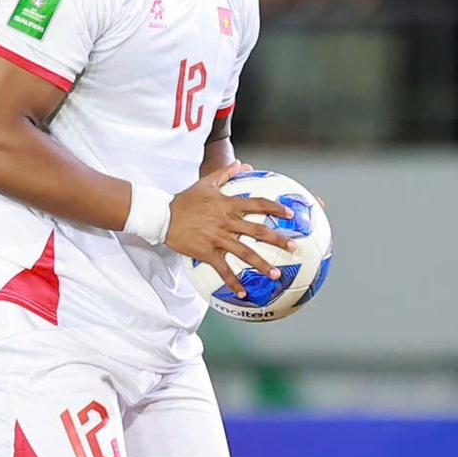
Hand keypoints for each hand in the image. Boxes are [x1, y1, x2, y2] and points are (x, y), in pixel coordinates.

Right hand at [165, 164, 295, 293]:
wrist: (163, 216)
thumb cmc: (185, 200)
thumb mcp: (206, 182)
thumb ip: (225, 172)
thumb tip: (241, 163)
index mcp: (228, 205)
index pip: (258, 204)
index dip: (276, 209)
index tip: (291, 215)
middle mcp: (227, 222)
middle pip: (258, 231)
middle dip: (278, 239)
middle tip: (294, 247)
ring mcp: (217, 238)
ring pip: (244, 253)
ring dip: (261, 265)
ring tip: (276, 275)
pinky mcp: (207, 253)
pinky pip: (223, 270)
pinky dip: (233, 282)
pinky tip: (244, 293)